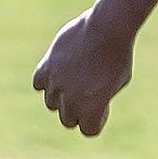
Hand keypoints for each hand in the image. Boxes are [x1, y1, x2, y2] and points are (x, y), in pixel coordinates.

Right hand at [32, 10, 134, 135]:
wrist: (108, 28)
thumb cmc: (119, 56)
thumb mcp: (118, 82)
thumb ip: (100, 98)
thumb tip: (84, 106)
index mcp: (92, 106)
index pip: (88, 130)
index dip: (97, 121)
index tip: (104, 108)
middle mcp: (71, 98)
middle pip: (68, 120)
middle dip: (79, 113)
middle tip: (89, 95)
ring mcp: (57, 82)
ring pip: (51, 104)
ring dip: (62, 98)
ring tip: (76, 82)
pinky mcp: (47, 65)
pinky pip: (38, 84)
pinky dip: (46, 83)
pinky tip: (60, 74)